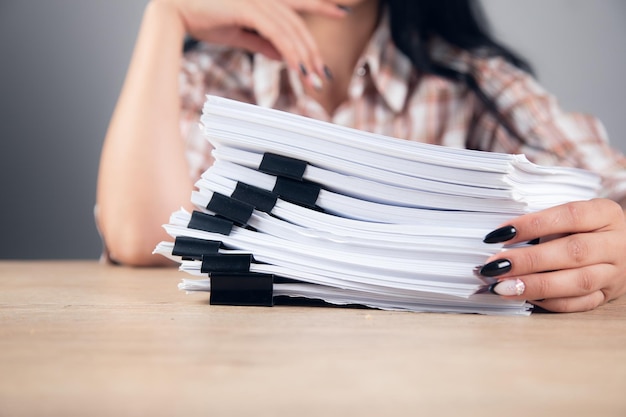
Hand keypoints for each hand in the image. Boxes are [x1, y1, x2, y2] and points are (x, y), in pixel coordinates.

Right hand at [154, 0, 348, 79]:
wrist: (176, 12)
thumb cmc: (204, 19)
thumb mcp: (240, 34)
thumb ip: (263, 43)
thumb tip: (284, 56)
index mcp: (263, 0)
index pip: (299, 3)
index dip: (322, 6)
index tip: (343, 12)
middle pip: (299, 25)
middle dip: (313, 52)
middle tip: (322, 76)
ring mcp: (257, 0)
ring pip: (291, 31)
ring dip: (304, 58)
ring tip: (313, 81)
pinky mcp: (249, 8)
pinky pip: (278, 34)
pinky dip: (291, 53)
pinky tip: (298, 69)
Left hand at [479, 198, 625, 311]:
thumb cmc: (588, 228)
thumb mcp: (574, 215)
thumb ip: (544, 222)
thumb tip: (501, 236)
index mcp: (605, 214)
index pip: (569, 215)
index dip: (533, 224)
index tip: (500, 233)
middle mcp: (614, 244)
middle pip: (573, 252)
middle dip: (529, 260)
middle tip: (496, 265)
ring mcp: (614, 272)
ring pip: (578, 282)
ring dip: (536, 285)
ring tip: (503, 287)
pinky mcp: (608, 296)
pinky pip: (579, 303)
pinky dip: (549, 302)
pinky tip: (524, 297)